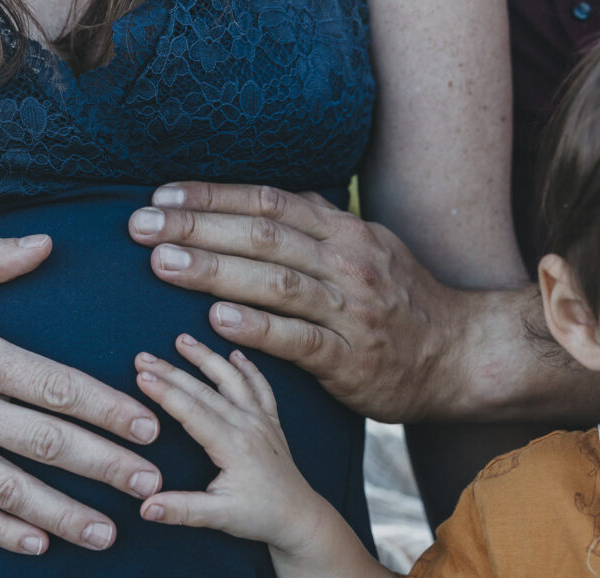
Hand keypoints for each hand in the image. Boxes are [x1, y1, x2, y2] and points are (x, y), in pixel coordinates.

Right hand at [0, 236, 162, 553]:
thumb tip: (47, 242)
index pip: (54, 386)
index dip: (107, 408)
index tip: (149, 426)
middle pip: (44, 442)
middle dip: (103, 466)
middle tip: (150, 484)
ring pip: (9, 488)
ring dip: (62, 513)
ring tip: (108, 532)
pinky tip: (37, 545)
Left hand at [129, 182, 471, 421]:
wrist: (459, 354)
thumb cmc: (403, 300)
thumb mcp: (371, 247)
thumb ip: (323, 223)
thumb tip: (280, 197)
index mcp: (344, 231)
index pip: (267, 202)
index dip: (212, 196)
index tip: (161, 197)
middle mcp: (347, 262)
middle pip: (262, 235)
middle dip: (197, 227)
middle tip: (140, 227)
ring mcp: (350, 310)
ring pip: (275, 282)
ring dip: (215, 270)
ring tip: (163, 264)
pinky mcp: (351, 359)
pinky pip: (299, 340)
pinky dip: (257, 328)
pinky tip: (215, 321)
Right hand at [133, 334, 325, 554]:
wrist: (300, 518)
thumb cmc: (260, 517)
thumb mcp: (219, 518)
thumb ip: (182, 509)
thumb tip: (146, 507)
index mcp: (233, 446)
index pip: (192, 411)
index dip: (165, 392)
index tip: (140, 375)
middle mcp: (249, 425)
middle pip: (204, 390)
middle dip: (171, 371)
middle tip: (143, 356)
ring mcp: (262, 420)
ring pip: (232, 379)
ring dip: (207, 357)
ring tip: (182, 340)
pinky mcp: (271, 421)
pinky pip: (260, 386)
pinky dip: (248, 367)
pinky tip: (235, 353)